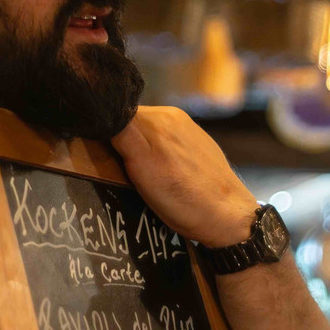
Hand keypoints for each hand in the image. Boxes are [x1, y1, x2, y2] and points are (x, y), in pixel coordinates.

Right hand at [111, 106, 258, 247]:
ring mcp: (189, 129)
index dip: (106, 131)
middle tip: (121, 168)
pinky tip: (165, 174)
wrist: (229, 217)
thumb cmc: (182, 197)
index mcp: (158, 116)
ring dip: (141, 148)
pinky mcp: (199, 144)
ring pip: (151, 132)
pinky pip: (168, 141)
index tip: (101, 153)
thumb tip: (106, 112)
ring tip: (144, 174)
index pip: (118, 112)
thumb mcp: (142, 166)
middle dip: (123, 140)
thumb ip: (122, 133)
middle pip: (133, 121)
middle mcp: (173, 116)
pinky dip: (159, 154)